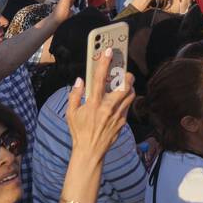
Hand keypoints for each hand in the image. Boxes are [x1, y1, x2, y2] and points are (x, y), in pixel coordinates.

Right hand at [66, 48, 135, 162]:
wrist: (90, 151)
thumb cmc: (79, 131)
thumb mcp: (71, 113)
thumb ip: (75, 95)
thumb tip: (79, 80)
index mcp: (93, 103)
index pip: (99, 78)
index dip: (104, 62)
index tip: (108, 51)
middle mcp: (108, 107)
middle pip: (125, 85)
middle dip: (127, 75)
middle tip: (124, 72)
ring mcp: (117, 114)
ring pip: (131, 94)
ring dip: (129, 87)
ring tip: (124, 84)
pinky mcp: (123, 121)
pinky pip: (128, 106)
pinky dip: (126, 99)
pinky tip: (120, 99)